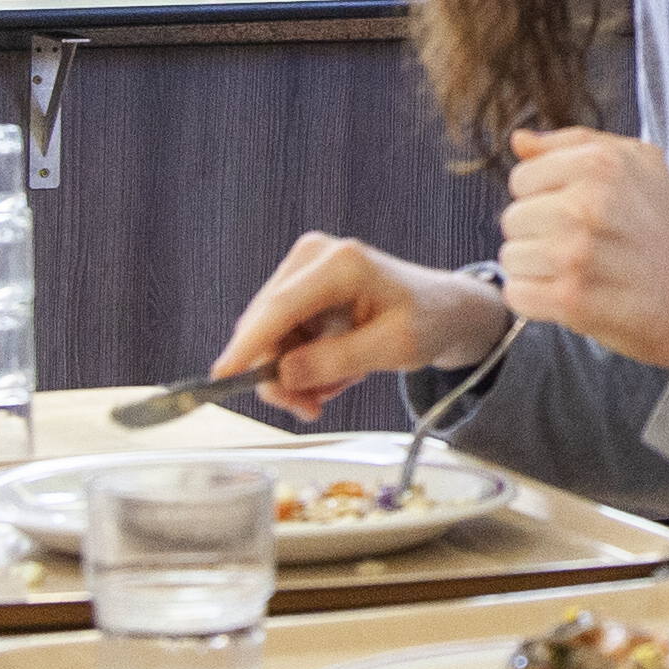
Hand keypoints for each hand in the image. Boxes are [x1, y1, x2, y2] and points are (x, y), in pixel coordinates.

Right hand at [209, 234, 509, 418]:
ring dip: (293, 375)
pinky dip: (301, 365)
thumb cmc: (428, 321)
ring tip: (330, 393)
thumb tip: (283, 375)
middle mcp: (314, 258)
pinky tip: (333, 374)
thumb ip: (337, 361)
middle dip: (280, 374)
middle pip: (268, 324)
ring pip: (270, 337)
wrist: (444, 310)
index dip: (247, 344)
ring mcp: (304, 271)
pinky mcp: (301, 290)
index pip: (280, 307)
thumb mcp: (393, 349)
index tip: (223, 376)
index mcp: (341, 264)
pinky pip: (282, 338)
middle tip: (308, 410)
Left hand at [498, 129, 668, 370]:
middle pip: (512, 219)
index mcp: (599, 164)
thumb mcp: (639, 163)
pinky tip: (569, 295)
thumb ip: (573, 143)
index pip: (522, 177)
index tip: (575, 213)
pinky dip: (536, 300)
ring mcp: (574, 254)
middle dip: (539, 235)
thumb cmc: (667, 230)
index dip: (544, 197)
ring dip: (537, 269)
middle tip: (581, 246)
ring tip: (577, 271)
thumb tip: (519, 141)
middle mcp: (584, 205)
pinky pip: (516, 294)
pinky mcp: (569, 299)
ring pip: (510, 258)